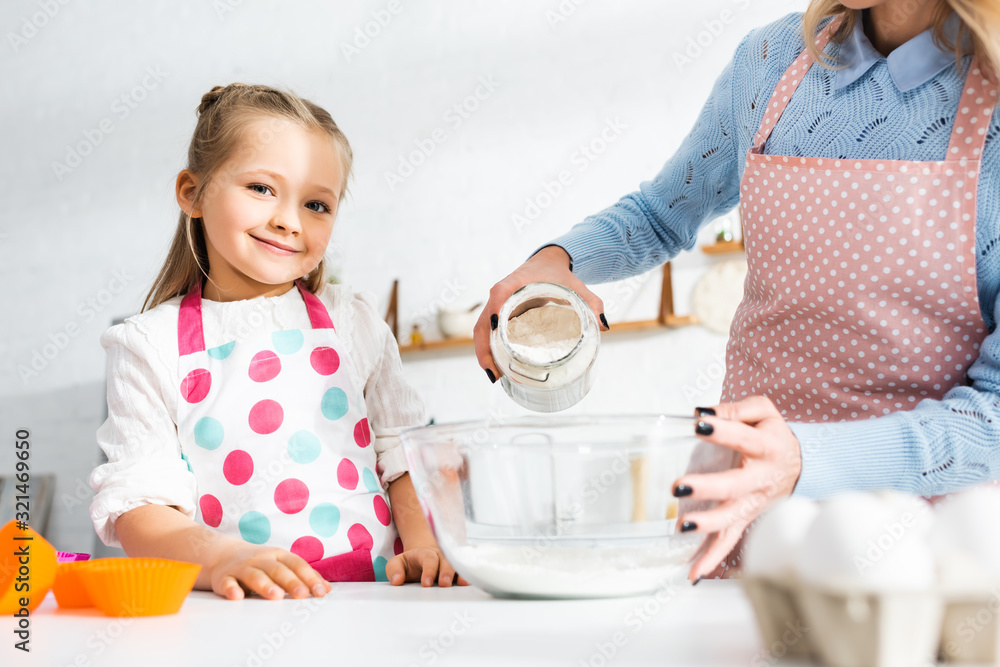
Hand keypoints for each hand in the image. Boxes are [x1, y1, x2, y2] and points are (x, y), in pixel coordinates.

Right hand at [206, 542, 331, 599]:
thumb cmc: (260, 563)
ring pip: (254, 575)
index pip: (297, 565)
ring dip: (265, 585)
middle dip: (291, 582)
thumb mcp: (282, 564)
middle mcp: (262, 559)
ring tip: (276, 596)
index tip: (321, 592)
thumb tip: (327, 589)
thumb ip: (303, 576)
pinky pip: (227, 583)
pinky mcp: (224, 577)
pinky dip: (231, 589)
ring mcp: (242, 567)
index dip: (310, 578)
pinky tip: (237, 596)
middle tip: (302, 595)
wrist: (224, 554)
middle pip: (278, 570)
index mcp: (278, 555)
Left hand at [386, 546, 468, 586]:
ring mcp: (451, 563)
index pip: (429, 560)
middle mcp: (441, 557)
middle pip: (447, 561)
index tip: (426, 584)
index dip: (429, 570)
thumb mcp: (397, 563)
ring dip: (461, 574)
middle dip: (446, 572)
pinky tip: (471, 583)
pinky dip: (469, 574)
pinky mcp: (458, 570)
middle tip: (444, 584)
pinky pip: (466, 570)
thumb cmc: (410, 564)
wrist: (423, 558)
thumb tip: (397, 580)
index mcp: (425, 554)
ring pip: (458, 565)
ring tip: (463, 583)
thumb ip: (394, 570)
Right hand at [474, 245, 607, 381]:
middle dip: (485, 347)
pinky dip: (488, 349)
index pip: (499, 294)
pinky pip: (486, 333)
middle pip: (483, 321)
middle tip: (495, 372)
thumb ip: (591, 302)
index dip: (495, 309)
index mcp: (515, 282)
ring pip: (481, 330)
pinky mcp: (498, 314)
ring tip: (495, 376)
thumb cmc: (558, 274)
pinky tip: (497, 368)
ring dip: (484, 353)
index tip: (495, 327)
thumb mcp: (576, 286)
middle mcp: (500, 294)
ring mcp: (496, 305)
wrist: (546, 262)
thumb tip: (604, 326)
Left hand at [673, 396, 801, 581]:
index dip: (723, 430)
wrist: (801, 465)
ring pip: (732, 518)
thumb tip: (703, 411)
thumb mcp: (763, 411)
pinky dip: (712, 558)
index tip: (700, 424)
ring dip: (708, 525)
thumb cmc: (773, 435)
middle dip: (708, 488)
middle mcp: (761, 478)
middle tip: (679, 486)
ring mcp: (753, 503)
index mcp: (766, 447)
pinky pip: (729, 541)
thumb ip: (737, 408)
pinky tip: (693, 573)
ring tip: (683, 526)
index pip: (743, 438)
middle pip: (736, 485)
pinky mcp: (746, 518)